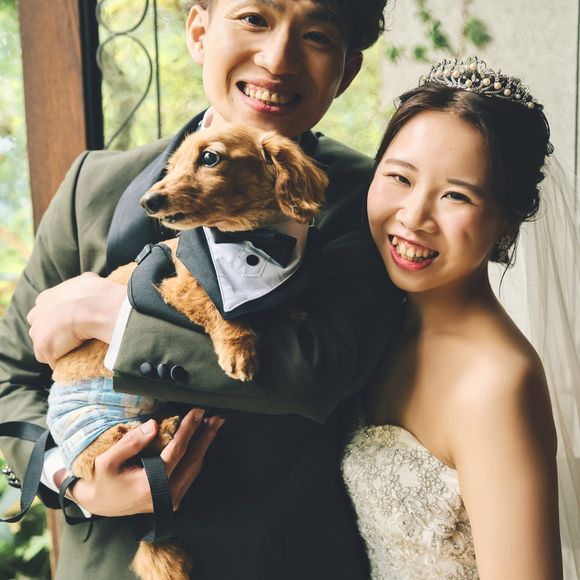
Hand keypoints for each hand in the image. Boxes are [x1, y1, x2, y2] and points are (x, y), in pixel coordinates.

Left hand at [27, 272, 125, 366]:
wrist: (93, 307)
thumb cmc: (94, 293)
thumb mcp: (88, 280)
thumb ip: (82, 283)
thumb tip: (91, 280)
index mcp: (45, 298)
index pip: (44, 310)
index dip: (57, 318)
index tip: (71, 322)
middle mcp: (36, 314)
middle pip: (39, 327)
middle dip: (51, 332)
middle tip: (71, 336)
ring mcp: (38, 331)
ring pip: (43, 344)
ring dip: (56, 347)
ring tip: (75, 347)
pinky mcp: (43, 346)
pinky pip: (50, 359)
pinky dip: (60, 359)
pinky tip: (74, 355)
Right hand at [67, 408, 223, 516]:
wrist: (98, 503)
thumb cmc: (101, 479)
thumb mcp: (107, 459)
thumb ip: (131, 442)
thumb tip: (154, 424)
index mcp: (149, 486)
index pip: (176, 452)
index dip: (188, 429)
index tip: (197, 412)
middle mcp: (164, 496)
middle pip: (193, 460)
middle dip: (206, 436)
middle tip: (217, 417)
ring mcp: (171, 500)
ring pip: (195, 468)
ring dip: (205, 444)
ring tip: (212, 424)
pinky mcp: (173, 500)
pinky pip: (190, 474)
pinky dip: (197, 455)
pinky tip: (201, 440)